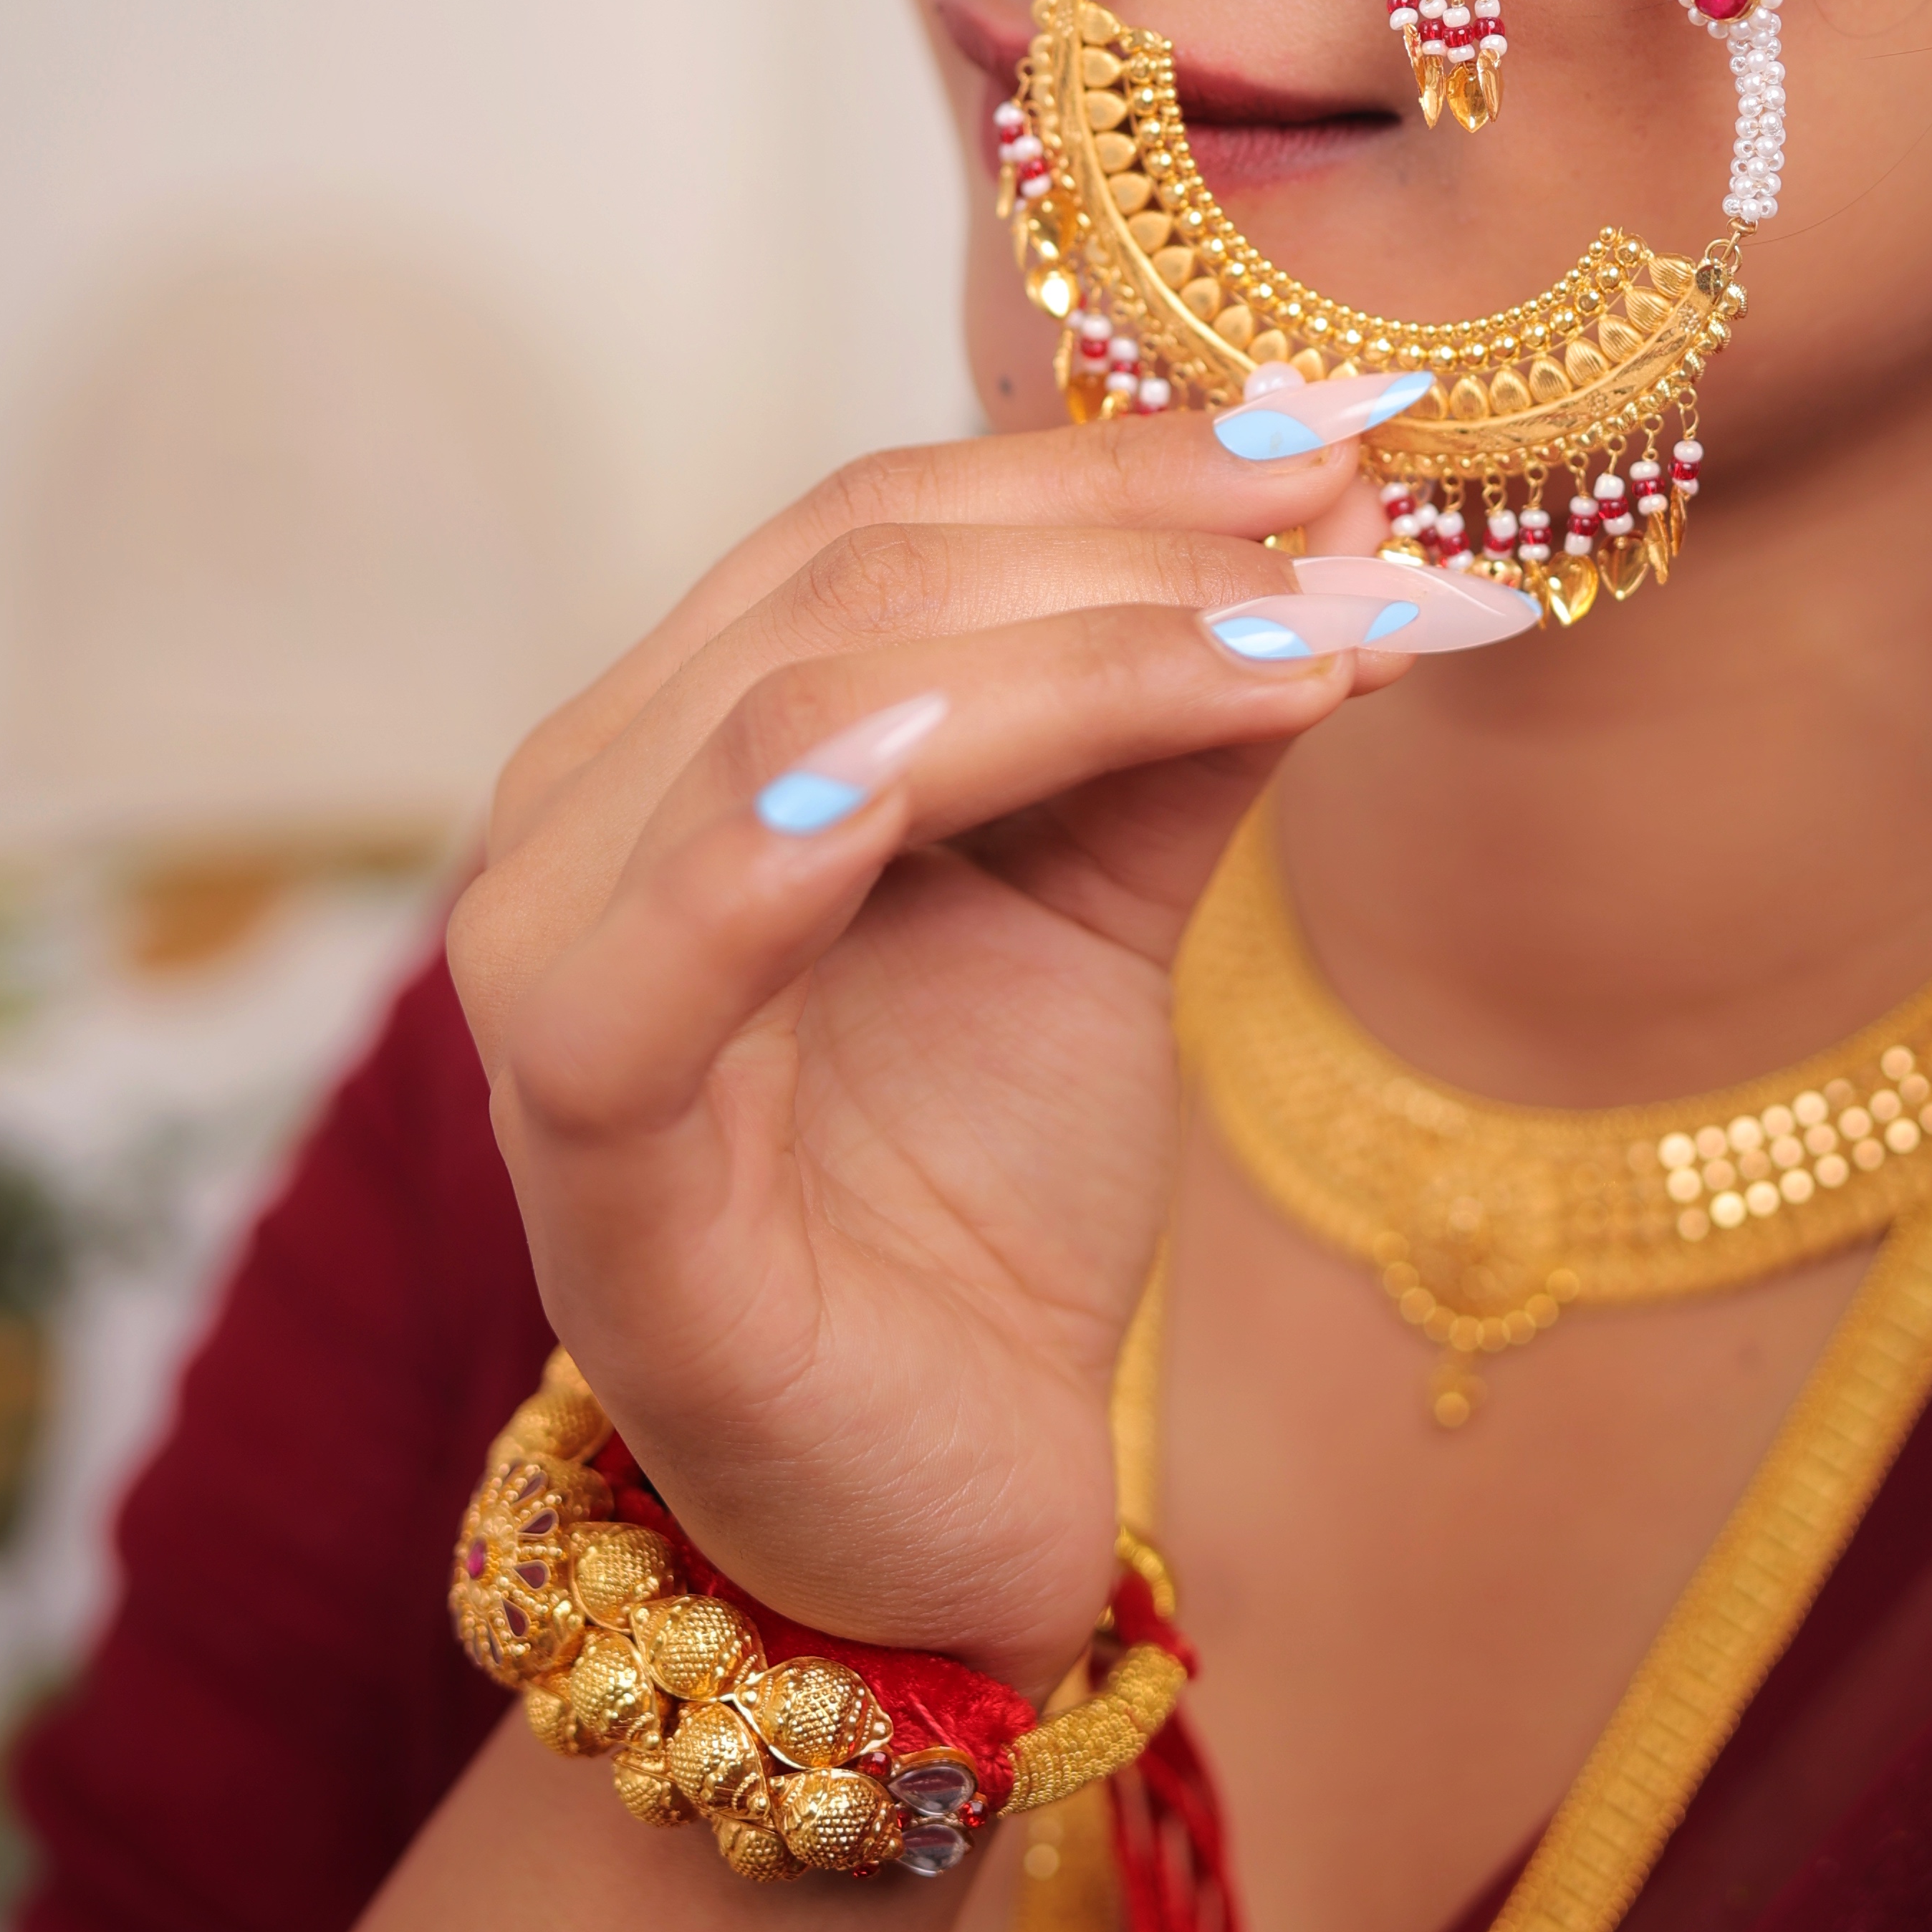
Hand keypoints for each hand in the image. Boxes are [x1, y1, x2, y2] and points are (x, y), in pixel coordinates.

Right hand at [446, 410, 1397, 1690]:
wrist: (940, 1498)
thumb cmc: (984, 1194)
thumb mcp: (1107, 911)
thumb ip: (1187, 718)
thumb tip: (1348, 517)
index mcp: (685, 736)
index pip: (887, 520)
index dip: (1121, 462)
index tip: (1356, 433)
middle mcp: (585, 819)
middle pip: (854, 581)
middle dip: (1140, 544)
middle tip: (1372, 541)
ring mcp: (558, 981)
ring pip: (798, 710)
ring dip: (1077, 656)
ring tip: (1307, 646)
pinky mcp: (588, 1156)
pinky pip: (653, 957)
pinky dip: (800, 832)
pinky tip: (957, 762)